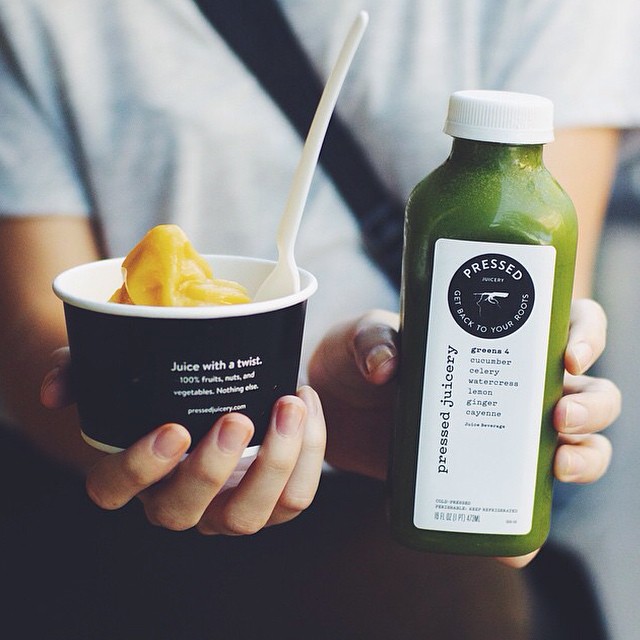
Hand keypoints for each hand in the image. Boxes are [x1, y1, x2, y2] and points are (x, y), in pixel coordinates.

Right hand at [41, 349, 325, 534]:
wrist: (207, 396)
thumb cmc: (156, 388)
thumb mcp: (113, 371)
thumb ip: (79, 371)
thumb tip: (57, 390)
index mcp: (133, 474)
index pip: (114, 491)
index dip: (140, 469)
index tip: (173, 429)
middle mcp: (177, 500)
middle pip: (184, 513)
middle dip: (212, 469)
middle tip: (238, 416)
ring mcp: (225, 508)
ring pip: (251, 515)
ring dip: (277, 462)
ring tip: (290, 403)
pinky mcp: (271, 502)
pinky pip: (296, 497)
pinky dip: (311, 452)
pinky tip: (307, 400)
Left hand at [308, 300, 620, 565]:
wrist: (331, 406)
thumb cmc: (357, 358)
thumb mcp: (361, 337)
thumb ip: (372, 341)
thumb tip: (386, 368)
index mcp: (494, 339)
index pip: (565, 325)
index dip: (586, 335)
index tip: (568, 357)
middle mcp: (510, 385)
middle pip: (588, 392)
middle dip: (591, 407)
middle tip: (559, 419)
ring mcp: (499, 433)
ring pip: (575, 446)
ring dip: (584, 459)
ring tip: (557, 469)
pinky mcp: (478, 474)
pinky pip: (520, 505)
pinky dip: (528, 528)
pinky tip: (518, 544)